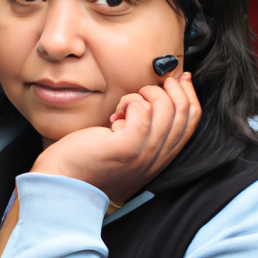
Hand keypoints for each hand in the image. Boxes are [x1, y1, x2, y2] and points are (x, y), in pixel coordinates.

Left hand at [30, 72, 200, 201]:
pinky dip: (129, 102)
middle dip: (172, 87)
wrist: (65, 179)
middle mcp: (158, 157)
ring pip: (165, 108)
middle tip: (153, 83)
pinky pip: (142, 111)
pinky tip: (115, 114)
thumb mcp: (127, 143)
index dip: (189, 94)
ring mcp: (144, 153)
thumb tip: (158, 95)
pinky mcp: (126, 147)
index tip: (180, 77)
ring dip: (145, 94)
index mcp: (161, 156)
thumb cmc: (90, 156)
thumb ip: (145, 128)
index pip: (192, 120)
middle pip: (184, 112)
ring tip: (125, 104)